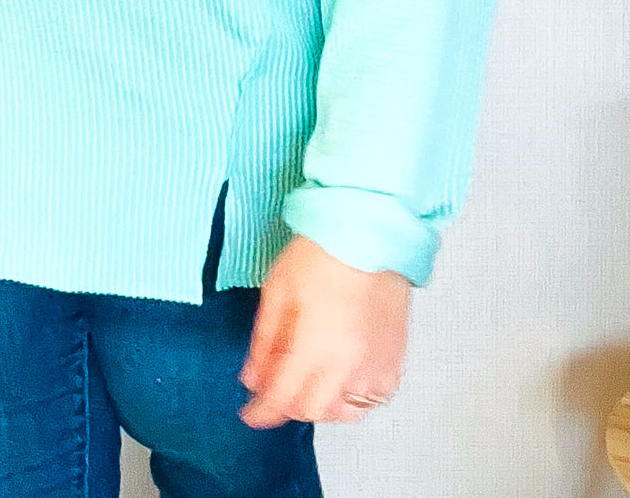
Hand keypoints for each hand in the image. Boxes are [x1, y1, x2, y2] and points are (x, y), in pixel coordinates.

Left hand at [237, 233, 411, 426]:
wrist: (370, 231)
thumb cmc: (320, 252)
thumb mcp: (277, 290)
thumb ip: (264, 340)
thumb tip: (252, 378)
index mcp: (315, 347)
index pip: (282, 398)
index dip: (261, 411)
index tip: (249, 413)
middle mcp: (348, 365)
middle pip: (313, 410)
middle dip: (288, 405)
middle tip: (277, 388)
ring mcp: (376, 364)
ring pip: (346, 411)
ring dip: (322, 405)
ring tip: (309, 383)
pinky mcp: (396, 357)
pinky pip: (376, 397)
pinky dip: (356, 397)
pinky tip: (343, 378)